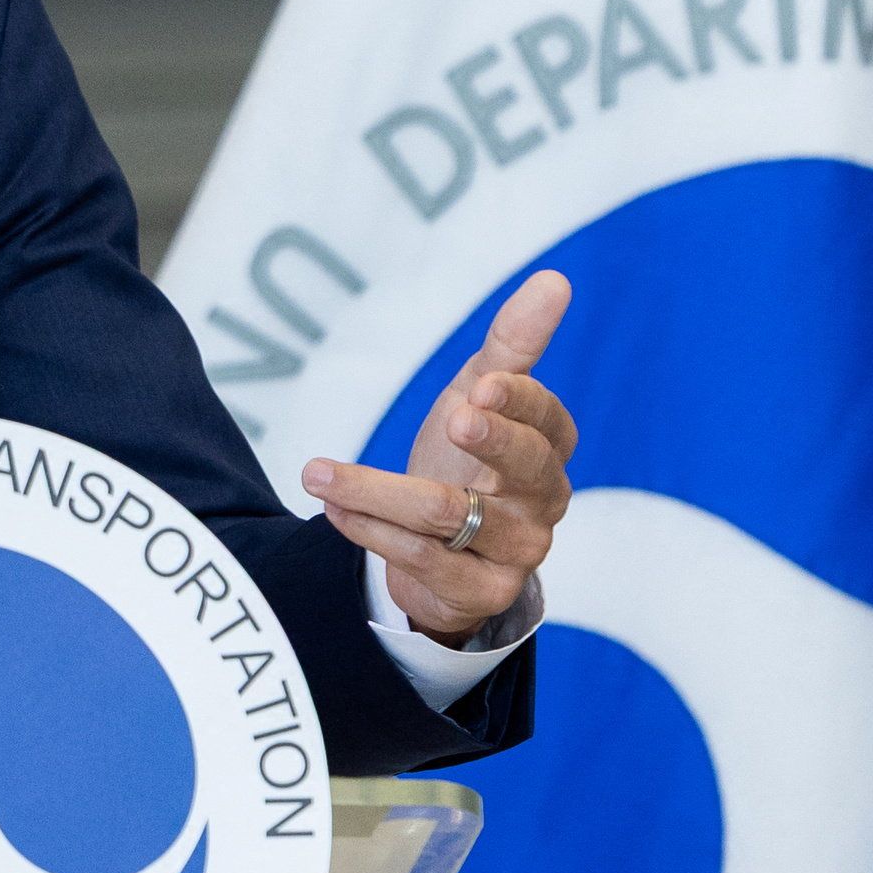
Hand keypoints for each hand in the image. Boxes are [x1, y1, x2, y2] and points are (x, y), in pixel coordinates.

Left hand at [299, 271, 576, 643]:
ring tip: (317, 472)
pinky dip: (370, 530)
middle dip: (489, 441)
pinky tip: (333, 508)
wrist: (434, 550)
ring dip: (376, 491)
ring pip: (449, 517)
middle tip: (455, 416)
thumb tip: (554, 279)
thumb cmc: (464, 459)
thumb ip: (513, 343)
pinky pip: (422, 560)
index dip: (518, 401)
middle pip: (524, 467)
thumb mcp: (479, 394)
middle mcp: (545, 500)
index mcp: (550, 446)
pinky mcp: (481, 593)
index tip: (479, 386)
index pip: (546, 418)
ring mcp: (518, 551)